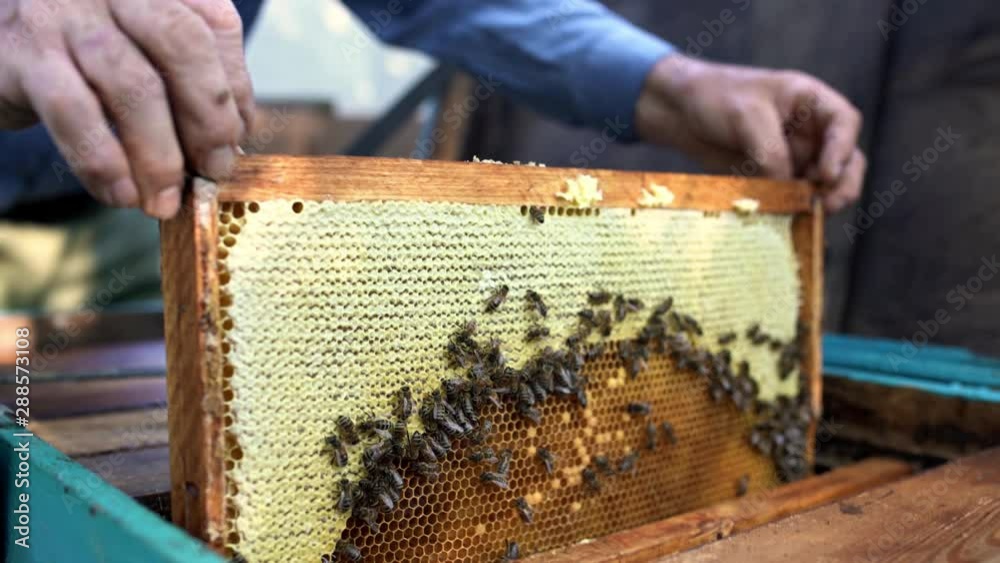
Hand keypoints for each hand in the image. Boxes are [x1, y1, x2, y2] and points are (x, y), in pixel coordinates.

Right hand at [0, 0, 253, 218]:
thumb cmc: (83, 52)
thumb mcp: (142, 51)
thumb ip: (190, 84)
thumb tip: (231, 146)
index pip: (215, 30)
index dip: (235, 91)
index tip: (237, 141)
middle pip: (182, 45)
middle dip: (208, 118)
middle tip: (214, 172)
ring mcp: (65, 12)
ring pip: (132, 84)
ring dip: (158, 155)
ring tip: (164, 201)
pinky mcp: (24, 51)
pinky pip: (74, 111)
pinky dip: (104, 161)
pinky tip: (120, 193)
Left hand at [635, 53, 864, 212]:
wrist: (682, 112)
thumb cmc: (715, 98)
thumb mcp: (745, 117)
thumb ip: (770, 151)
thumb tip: (788, 190)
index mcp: (810, 101)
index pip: (844, 122)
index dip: (842, 149)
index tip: (825, 174)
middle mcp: (810, 130)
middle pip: (846, 159)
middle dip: (842, 184)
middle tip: (824, 206)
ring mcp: (795, 156)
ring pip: (824, 184)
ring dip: (821, 201)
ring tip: (805, 215)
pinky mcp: (776, 178)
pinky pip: (794, 197)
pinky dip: (794, 209)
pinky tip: (783, 220)